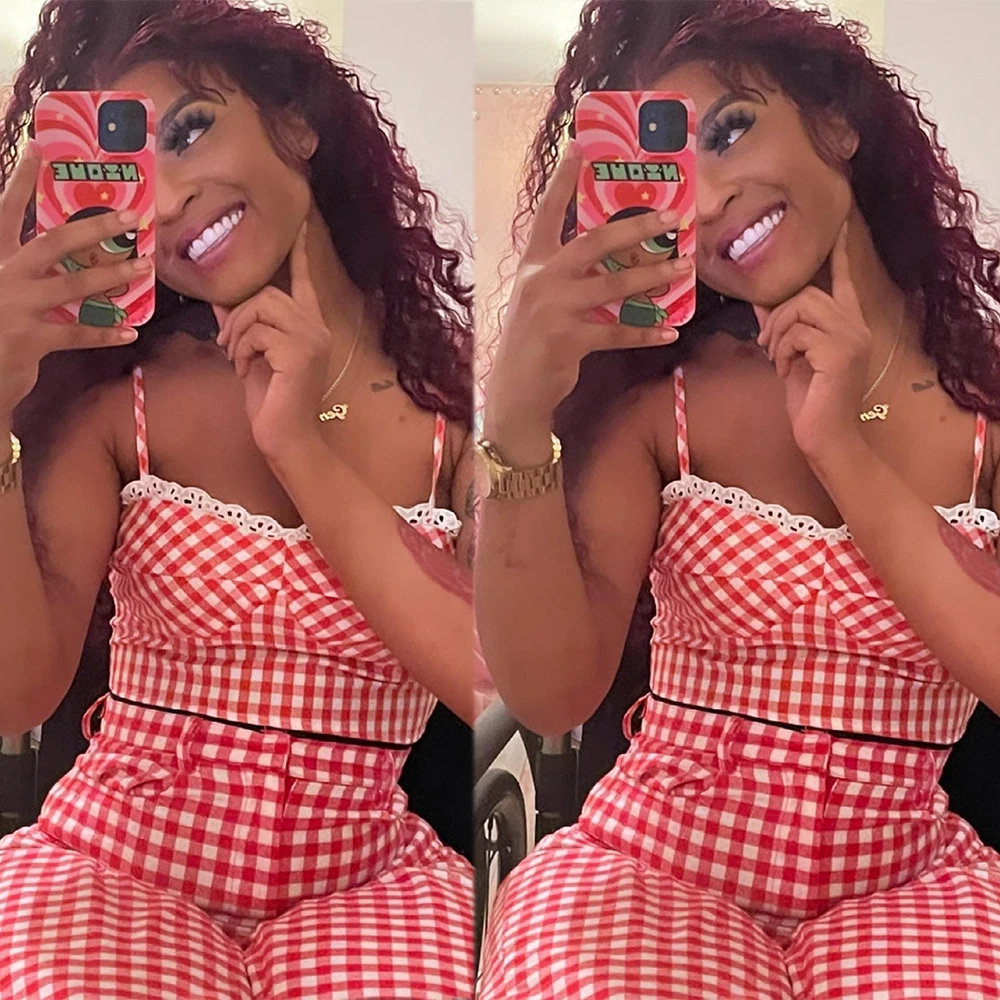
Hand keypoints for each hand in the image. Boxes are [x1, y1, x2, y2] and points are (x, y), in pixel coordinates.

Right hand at [0, 142, 149, 419]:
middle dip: (93, 228)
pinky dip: (105, 333)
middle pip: (52, 242)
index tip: (39, 149)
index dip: (21, 180)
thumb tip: (55, 257)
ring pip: (72, 285)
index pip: (5, 210)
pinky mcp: (30, 340)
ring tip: (144, 267)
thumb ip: (21, 269)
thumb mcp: (0, 286)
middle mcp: (3, 275)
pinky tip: (131, 331)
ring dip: (113, 276)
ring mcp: (16, 307)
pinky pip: (77, 334)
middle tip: (130, 216)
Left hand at [213, 221, 336, 459]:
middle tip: (229, 347)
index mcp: (309, 325)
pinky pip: (257, 332)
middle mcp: (316, 327)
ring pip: (260, 308)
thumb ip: (243, 325)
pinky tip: (244, 371)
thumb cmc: (271, 402)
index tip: (298, 223)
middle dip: (238, 316)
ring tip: (237, 360)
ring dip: (237, 334)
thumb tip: (221, 299)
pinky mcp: (299, 352)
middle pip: (266, 293)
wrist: (285, 438)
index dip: (299, 252)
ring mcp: (311, 339)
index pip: (303, 280)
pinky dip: (240, 351)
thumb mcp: (252, 355)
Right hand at [485, 142, 692, 441]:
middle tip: (673, 214)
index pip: (547, 212)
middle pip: (595, 242)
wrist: (514, 392)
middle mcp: (541, 279)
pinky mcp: (569, 340)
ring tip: (683, 267)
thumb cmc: (530, 341)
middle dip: (637, 226)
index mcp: (532, 263)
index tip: (581, 146)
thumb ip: (564, 275)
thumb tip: (610, 258)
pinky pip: (617, 331)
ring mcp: (554, 310)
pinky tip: (669, 330)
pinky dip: (645, 331)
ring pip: (614, 285)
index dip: (563, 179)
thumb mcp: (537, 299)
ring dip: (654, 276)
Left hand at [754, 221, 874, 463]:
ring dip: (776, 334)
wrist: (825, 437)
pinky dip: (781, 351)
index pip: (843, 280)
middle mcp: (856, 325)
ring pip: (800, 309)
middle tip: (767, 345)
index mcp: (848, 324)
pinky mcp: (840, 352)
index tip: (837, 225)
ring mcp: (851, 338)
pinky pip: (798, 333)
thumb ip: (782, 326)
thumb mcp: (791, 355)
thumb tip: (761, 299)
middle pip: (807, 293)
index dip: (838, 253)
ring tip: (776, 359)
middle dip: (777, 316)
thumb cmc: (810, 400)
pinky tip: (784, 371)